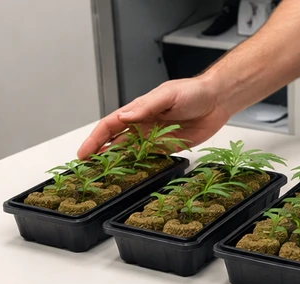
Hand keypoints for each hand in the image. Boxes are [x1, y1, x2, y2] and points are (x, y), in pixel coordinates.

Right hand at [78, 76, 232, 159]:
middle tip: (87, 169)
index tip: (83, 153)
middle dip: (99, 153)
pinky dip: (137, 166)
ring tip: (103, 175)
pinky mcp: (167, 147)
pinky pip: (148, 159)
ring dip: (116, 162)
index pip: (110, 125)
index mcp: (138, 110)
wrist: (216, 101)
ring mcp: (154, 137)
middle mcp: (142, 124)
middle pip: (115, 141)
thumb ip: (146, 106)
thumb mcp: (167, 95)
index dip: (95, 139)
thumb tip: (125, 116)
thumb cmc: (192, 92)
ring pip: (129, 151)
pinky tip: (129, 174)